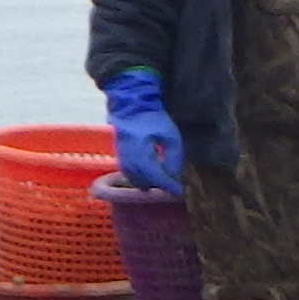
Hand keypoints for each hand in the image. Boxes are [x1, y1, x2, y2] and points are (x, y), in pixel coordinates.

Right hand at [100, 69, 184, 194]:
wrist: (132, 107)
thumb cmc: (154, 119)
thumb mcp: (170, 136)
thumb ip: (173, 156)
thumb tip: (173, 175)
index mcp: (142, 149)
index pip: (155, 174)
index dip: (167, 185)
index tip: (179, 192)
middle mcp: (129, 156)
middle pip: (143, 180)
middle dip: (158, 186)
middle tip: (172, 187)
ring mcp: (121, 157)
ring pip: (134, 179)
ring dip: (148, 184)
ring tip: (162, 182)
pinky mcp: (119, 157)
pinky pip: (129, 174)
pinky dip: (139, 179)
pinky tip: (149, 177)